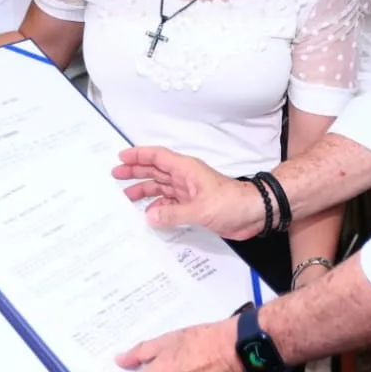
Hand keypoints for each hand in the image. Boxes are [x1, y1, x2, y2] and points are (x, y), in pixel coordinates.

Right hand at [113, 146, 264, 238]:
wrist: (254, 213)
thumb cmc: (232, 203)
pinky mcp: (194, 206)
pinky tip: (148, 214)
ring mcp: (189, 192)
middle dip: (136, 172)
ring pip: (161, 188)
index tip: (121, 157)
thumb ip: (173, 213)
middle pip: (155, 171)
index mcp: (186, 170)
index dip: (139, 155)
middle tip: (116, 175)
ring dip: (145, 191)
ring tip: (126, 196)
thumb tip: (149, 216)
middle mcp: (185, 178)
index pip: (157, 157)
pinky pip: (170, 204)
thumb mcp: (200, 209)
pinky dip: (158, 208)